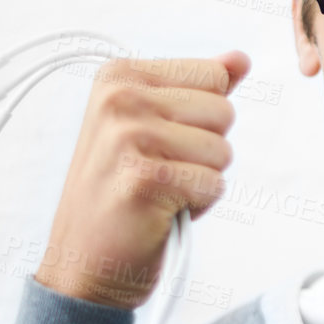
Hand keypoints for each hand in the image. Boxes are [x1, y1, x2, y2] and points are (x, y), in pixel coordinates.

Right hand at [34, 52, 249, 309]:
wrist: (83, 264)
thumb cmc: (123, 194)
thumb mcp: (156, 128)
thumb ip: (199, 90)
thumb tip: (240, 59)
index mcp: (119, 75)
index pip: (214, 76)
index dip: (201, 120)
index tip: (161, 144)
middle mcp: (119, 98)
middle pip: (223, 112)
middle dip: (205, 151)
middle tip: (160, 174)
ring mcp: (128, 136)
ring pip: (222, 150)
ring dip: (201, 181)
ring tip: (159, 193)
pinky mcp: (144, 178)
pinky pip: (214, 184)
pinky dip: (197, 206)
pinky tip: (159, 212)